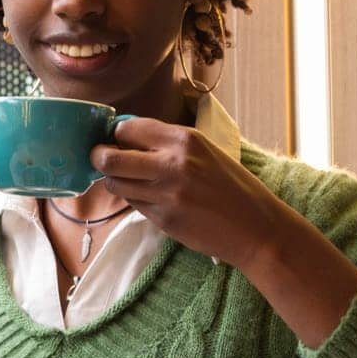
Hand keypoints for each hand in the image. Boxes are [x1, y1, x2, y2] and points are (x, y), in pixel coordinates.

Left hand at [91, 115, 356, 346]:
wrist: (258, 229)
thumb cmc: (233, 187)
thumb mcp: (206, 152)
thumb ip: (169, 143)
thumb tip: (126, 135)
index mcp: (185, 139)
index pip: (128, 128)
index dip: (116, 134)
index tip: (115, 138)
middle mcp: (172, 164)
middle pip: (109, 157)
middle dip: (98, 157)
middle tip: (99, 159)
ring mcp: (166, 194)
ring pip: (116, 184)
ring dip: (115, 181)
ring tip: (127, 180)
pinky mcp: (164, 219)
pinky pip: (133, 205)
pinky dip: (134, 200)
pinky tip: (149, 198)